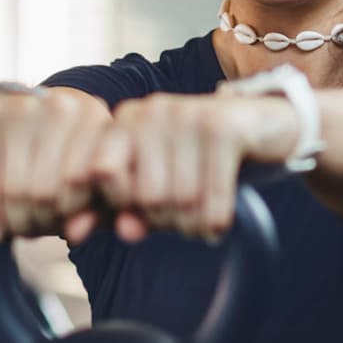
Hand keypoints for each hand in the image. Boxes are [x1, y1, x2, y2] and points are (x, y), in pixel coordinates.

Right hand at [0, 88, 114, 245]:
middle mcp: (59, 107)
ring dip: (15, 222)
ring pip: (16, 190)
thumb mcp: (89, 174)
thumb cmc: (64, 156)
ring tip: (19, 229)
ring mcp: (18, 109)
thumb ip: (95, 207)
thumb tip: (73, 234)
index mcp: (93, 117)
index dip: (75, 215)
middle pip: (48, 189)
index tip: (68, 227)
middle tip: (36, 231)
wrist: (18, 114)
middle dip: (41, 221)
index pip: (84, 182)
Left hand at [90, 93, 298, 244]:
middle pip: (142, 195)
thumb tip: (74, 233)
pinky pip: (209, 197)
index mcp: (124, 121)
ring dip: (192, 225)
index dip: (116, 211)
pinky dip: (215, 220)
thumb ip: (115, 208)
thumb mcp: (155, 186)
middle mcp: (150, 110)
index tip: (138, 224)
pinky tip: (220, 224)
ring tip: (202, 221)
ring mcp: (186, 113)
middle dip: (164, 221)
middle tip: (182, 222)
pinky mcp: (222, 126)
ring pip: (176, 199)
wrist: (268, 129)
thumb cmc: (201, 162)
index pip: (100, 178)